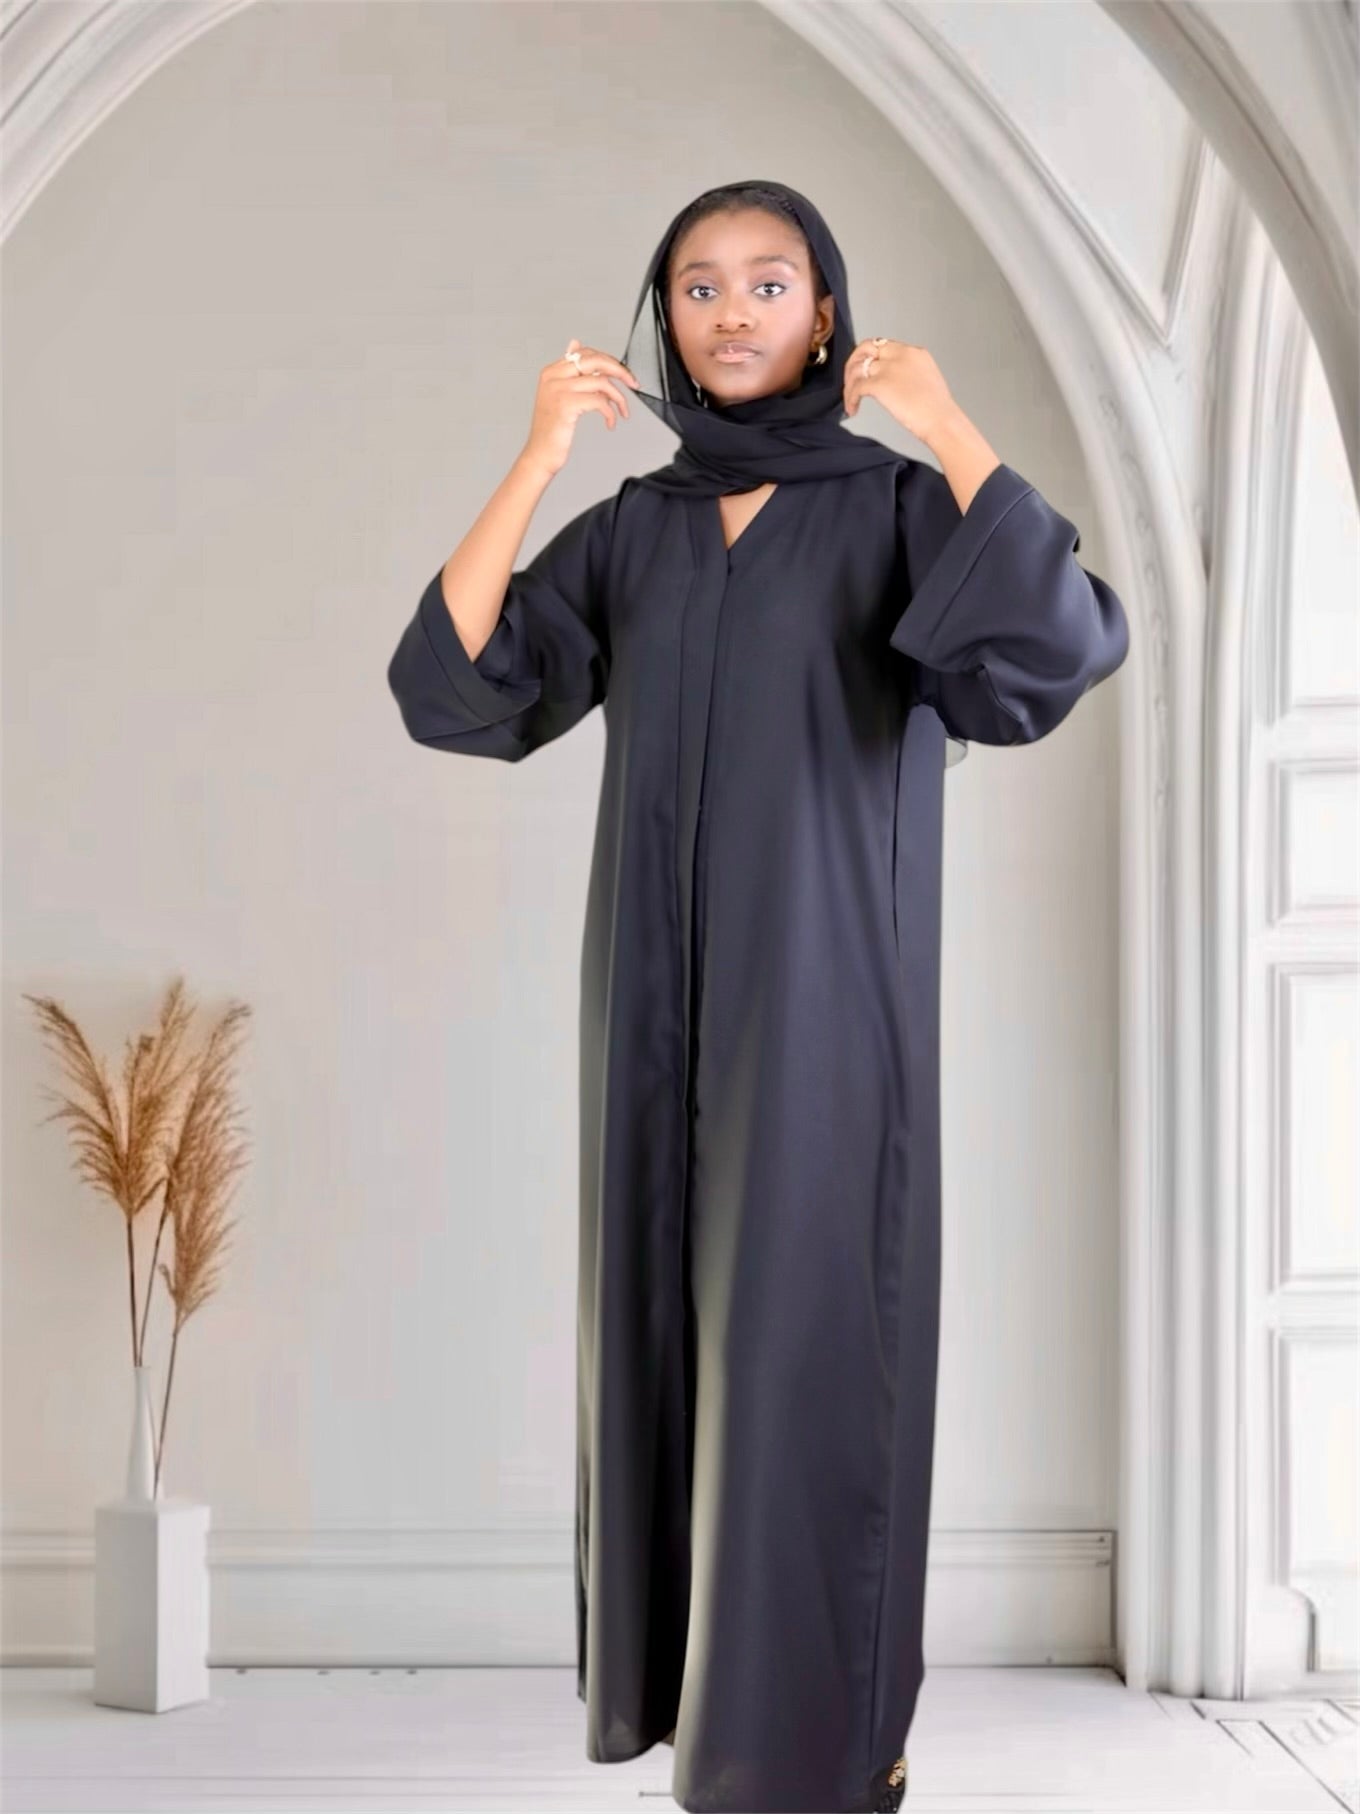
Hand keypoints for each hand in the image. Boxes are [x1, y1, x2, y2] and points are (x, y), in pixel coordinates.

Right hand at [522, 339, 641, 475]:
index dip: (608, 362)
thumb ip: (570, 371)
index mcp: (552, 371)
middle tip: (633, 383)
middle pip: (595, 361)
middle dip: (620, 371)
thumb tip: (575, 344)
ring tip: (622, 410)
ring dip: (618, 397)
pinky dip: (610, 412)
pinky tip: (610, 422)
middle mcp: (553, 376)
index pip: (586, 354)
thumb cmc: (552, 429)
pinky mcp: (566, 405)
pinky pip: (599, 401)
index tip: (623, 374)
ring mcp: (558, 390)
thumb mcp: (559, 394)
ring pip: (601, 382)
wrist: (540, 454)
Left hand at [843, 338, 956, 443]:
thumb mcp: (927, 380)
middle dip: (854, 362)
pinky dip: (850, 398)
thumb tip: (894, 383)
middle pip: (866, 348)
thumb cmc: (938, 409)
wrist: (941, 420)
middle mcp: (900, 354)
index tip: (866, 371)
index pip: (884, 345)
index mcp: (914, 352)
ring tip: (850, 398)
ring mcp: (888, 368)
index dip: (871, 358)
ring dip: (849, 383)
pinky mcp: (879, 384)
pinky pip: (855, 387)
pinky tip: (853, 409)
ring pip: (857, 368)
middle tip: (850, 380)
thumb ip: (910, 374)